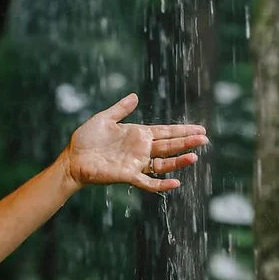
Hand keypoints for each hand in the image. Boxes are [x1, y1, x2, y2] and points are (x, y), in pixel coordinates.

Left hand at [61, 92, 207, 192]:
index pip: (166, 132)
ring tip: (195, 156)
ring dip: (179, 161)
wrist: (73, 158)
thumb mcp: (105, 118)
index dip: (182, 130)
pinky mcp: (128, 175)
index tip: (199, 128)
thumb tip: (135, 96)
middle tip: (205, 139)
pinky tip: (176, 182)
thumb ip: (121, 109)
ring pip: (163, 163)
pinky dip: (162, 183)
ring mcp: (136, 163)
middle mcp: (141, 149)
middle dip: (187, 142)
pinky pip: (149, 182)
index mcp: (138, 134)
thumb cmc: (86, 139)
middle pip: (169, 146)